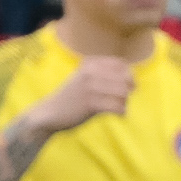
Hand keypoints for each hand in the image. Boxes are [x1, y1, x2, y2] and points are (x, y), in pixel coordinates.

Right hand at [16, 56, 134, 138]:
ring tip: (121, 108)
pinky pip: (116, 106)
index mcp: (90, 64)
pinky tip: (120, 116)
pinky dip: (122, 112)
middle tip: (124, 100)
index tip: (128, 86)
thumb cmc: (70, 97)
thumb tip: (132, 77)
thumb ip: (102, 74)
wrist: (49, 113)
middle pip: (124, 79)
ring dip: (125, 102)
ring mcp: (90, 88)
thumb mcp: (83, 78)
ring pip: (123, 93)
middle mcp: (90, 73)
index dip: (129, 75)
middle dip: (129, 90)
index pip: (121, 65)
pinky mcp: (90, 104)